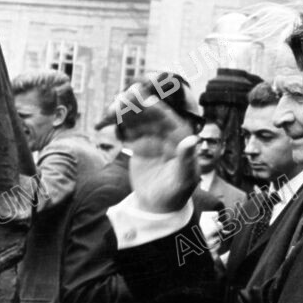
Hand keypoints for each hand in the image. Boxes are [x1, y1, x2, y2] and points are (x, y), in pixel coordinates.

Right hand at [118, 83, 198, 212]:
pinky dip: (119, 124)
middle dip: (137, 105)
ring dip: (126, 111)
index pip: (169, 119)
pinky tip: (109, 119)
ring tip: (113, 106)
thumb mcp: (185, 178)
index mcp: (181, 138)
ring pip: (138, 120)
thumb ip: (187, 159)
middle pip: (151, 115)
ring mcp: (152, 139)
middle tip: (123, 97)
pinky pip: (128, 131)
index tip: (144, 99)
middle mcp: (167, 135)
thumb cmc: (178, 192)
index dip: (156, 108)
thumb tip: (193, 140)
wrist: (159, 205)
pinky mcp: (139, 145)